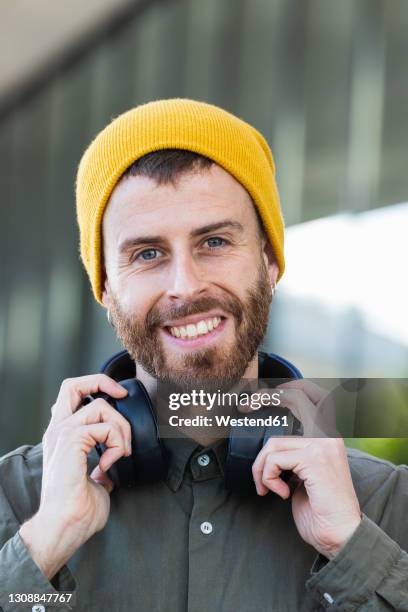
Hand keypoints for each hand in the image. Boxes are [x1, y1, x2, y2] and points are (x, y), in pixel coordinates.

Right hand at [20, 374, 129, 578]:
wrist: (64, 528)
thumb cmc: (77, 511)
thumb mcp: (96, 480)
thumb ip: (102, 466)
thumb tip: (112, 464)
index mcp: (60, 436)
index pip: (71, 394)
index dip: (96, 386)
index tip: (119, 398)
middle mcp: (57, 430)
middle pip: (73, 384)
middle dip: (103, 383)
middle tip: (123, 399)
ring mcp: (62, 434)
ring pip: (100, 406)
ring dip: (120, 427)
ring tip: (121, 452)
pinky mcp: (71, 442)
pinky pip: (104, 428)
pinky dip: (116, 443)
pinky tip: (110, 463)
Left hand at [252, 382, 360, 559]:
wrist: (339, 535)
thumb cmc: (321, 508)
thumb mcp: (305, 472)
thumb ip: (293, 452)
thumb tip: (268, 445)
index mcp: (328, 436)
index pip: (313, 395)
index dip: (287, 388)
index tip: (263, 396)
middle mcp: (329, 435)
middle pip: (295, 397)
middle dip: (266, 397)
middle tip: (245, 407)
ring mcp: (323, 445)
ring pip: (273, 442)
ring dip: (261, 468)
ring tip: (267, 486)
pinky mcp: (314, 460)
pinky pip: (274, 460)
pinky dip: (268, 478)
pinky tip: (279, 492)